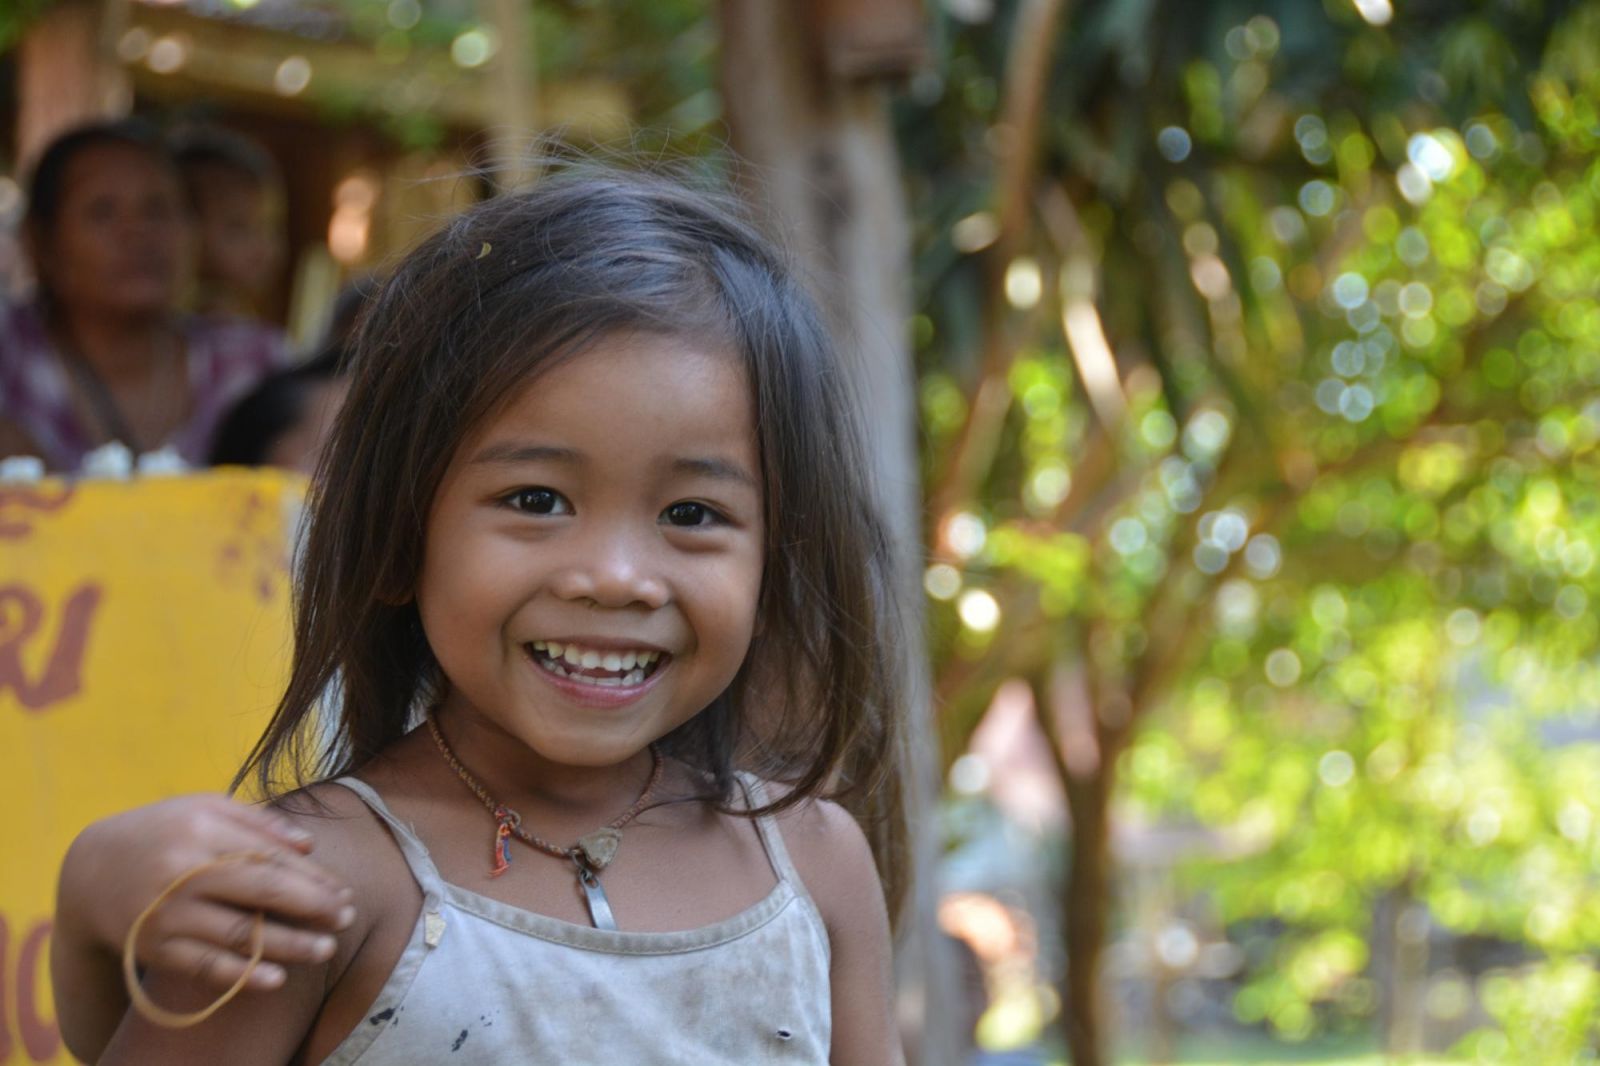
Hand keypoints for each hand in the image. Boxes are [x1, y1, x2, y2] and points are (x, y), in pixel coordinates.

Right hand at [57, 794, 353, 991]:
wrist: (89, 870)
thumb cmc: (162, 832)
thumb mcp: (203, 808)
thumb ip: (257, 822)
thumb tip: (310, 843)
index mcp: (201, 829)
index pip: (269, 855)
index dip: (312, 876)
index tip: (344, 892)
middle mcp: (183, 870)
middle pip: (260, 891)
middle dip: (310, 907)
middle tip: (348, 918)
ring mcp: (167, 912)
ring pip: (237, 933)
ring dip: (286, 945)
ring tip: (326, 951)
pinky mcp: (153, 947)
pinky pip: (203, 966)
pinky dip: (240, 975)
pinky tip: (275, 980)